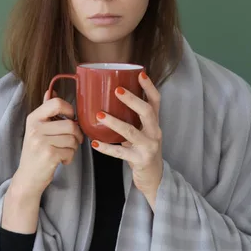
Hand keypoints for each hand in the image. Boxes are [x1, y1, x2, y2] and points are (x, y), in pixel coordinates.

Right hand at [12, 90, 83, 198]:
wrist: (27, 178)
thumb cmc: (37, 152)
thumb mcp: (37, 129)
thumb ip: (46, 111)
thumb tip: (51, 90)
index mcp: (33, 118)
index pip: (57, 103)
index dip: (69, 110)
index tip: (70, 119)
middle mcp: (35, 128)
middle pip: (71, 124)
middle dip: (76, 135)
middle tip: (71, 141)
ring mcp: (41, 142)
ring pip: (73, 139)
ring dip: (73, 148)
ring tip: (62, 151)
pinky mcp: (49, 155)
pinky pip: (71, 151)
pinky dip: (69, 158)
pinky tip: (60, 160)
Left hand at [91, 71, 162, 209]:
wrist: (153, 178)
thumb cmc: (142, 150)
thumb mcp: (142, 132)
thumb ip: (131, 119)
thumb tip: (107, 100)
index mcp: (154, 123)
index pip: (156, 100)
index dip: (149, 86)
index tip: (140, 73)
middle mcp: (155, 132)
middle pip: (148, 112)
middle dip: (132, 100)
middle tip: (117, 90)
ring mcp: (149, 147)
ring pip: (132, 132)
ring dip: (115, 122)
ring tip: (100, 115)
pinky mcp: (140, 160)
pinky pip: (121, 153)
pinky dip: (107, 148)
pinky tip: (95, 143)